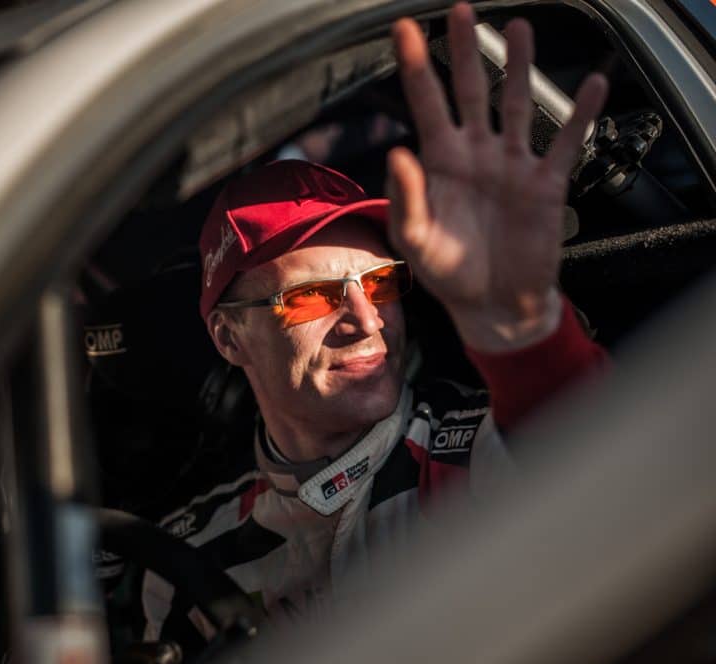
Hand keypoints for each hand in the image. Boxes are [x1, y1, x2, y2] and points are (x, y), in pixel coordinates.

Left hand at [386, 3, 607, 351]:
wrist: (494, 305)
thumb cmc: (448, 274)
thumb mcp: (415, 241)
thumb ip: (406, 197)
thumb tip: (398, 152)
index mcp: (440, 163)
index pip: (426, 104)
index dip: (417, 67)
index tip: (404, 29)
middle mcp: (476, 154)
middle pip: (471, 90)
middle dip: (465, 50)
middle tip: (461, 9)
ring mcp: (512, 165)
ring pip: (517, 104)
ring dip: (520, 66)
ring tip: (518, 28)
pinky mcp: (545, 183)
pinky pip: (566, 142)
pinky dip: (581, 116)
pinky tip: (593, 85)